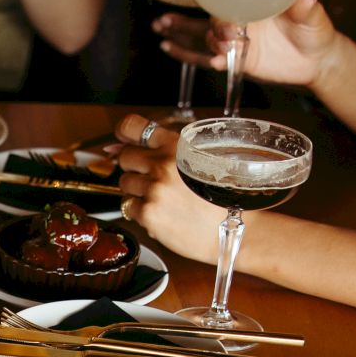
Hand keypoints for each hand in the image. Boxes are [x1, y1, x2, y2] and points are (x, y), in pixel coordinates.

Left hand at [111, 115, 226, 261]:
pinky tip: (162, 212)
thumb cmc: (221, 197)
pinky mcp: (149, 213)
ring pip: (124, 183)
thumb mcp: (202, 158)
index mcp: (177, 145)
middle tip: (154, 179)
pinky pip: (127, 206)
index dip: (123, 134)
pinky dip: (139, 210)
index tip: (122, 141)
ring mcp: (155, 189)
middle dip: (135, 167)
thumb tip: (119, 146)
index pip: (132, 126)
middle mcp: (164, 164)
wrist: (236, 230)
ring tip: (163, 198)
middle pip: (125, 157)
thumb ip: (168, 148)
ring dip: (137, 190)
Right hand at [154, 0, 341, 88]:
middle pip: (208, 19)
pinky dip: (200, 58)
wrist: (318, 60)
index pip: (226, 2)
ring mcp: (238, 40)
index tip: (204, 8)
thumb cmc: (315, 31)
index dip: (213, 6)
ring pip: (205, 37)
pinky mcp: (239, 60)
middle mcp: (241, 21)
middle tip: (165, 22)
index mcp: (254, 5)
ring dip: (185, 38)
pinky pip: (213, 58)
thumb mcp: (313, 16)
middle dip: (184, 21)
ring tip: (165, 40)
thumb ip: (306, 6)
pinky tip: (186, 54)